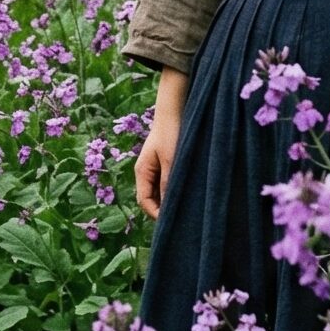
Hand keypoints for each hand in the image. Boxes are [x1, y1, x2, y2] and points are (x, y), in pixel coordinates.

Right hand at [135, 69, 187, 218]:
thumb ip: (167, 184)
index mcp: (142, 171)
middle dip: (163, 209)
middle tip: (182, 219)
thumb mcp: (171, 161)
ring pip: (159, 192)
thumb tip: (168, 208)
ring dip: (169, 199)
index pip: (144, 201)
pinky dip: (173, 189)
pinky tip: (187, 193)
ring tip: (186, 207)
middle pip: (150, 199)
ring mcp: (154, 167)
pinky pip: (166, 183)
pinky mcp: (164, 163)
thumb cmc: (171, 133)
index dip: (156, 214)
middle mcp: (146, 171)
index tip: (173, 222)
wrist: (174, 109)